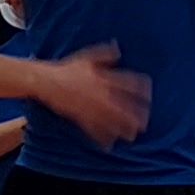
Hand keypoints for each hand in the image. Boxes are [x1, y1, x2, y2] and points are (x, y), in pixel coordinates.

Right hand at [26, 45, 146, 141]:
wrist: (46, 81)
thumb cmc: (66, 68)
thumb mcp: (87, 57)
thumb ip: (105, 54)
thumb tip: (118, 49)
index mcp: (105, 78)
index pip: (130, 84)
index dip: (142, 90)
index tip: (149, 96)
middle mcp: (101, 94)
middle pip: (125, 107)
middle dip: (136, 116)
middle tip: (144, 123)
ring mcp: (91, 107)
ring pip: (112, 121)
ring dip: (123, 129)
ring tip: (132, 136)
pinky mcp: (81, 117)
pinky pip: (94, 130)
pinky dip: (102, 138)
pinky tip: (109, 145)